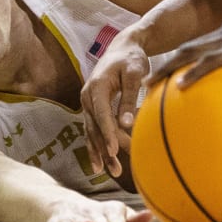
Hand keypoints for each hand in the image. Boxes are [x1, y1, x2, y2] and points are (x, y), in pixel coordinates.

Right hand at [46, 199, 152, 221]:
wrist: (65, 206)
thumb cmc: (99, 216)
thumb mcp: (116, 217)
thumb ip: (133, 220)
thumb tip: (152, 215)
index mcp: (109, 210)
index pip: (116, 212)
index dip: (118, 221)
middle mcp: (93, 212)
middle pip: (99, 216)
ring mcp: (77, 217)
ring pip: (81, 220)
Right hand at [80, 34, 149, 177]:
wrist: (122, 48)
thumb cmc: (131, 59)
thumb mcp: (134, 74)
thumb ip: (129, 98)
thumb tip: (126, 124)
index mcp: (96, 86)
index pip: (101, 114)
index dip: (107, 133)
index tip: (115, 150)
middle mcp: (87, 96)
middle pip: (95, 127)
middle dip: (106, 149)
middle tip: (119, 169)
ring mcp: (87, 103)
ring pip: (92, 132)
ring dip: (100, 153)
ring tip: (112, 172)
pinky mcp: (92, 108)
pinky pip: (92, 130)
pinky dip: (96, 147)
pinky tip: (100, 165)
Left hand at [147, 21, 221, 87]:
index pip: (195, 48)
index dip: (174, 61)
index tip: (158, 78)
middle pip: (184, 50)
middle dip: (161, 66)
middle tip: (144, 82)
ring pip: (189, 53)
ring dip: (167, 68)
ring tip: (150, 84)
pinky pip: (210, 62)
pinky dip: (193, 72)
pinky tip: (180, 85)